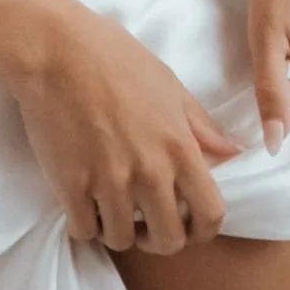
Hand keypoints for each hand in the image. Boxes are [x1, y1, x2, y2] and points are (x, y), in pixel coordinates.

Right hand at [8, 2, 240, 253]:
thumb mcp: (169, 86)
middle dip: (160, 240)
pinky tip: (83, 204)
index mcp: (179, 148)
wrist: (55, 48)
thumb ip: (201, 127)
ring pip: (121, 239)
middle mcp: (149, 172)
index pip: (211, 214)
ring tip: (110, 209)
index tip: (189, 226)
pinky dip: (85, 224)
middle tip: (146, 224)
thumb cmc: (114, 58)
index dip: (204, 230)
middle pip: (168, 240)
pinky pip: (83, 230)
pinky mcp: (70, 185)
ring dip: (118, 230)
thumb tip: (235, 151)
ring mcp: (108, 181)